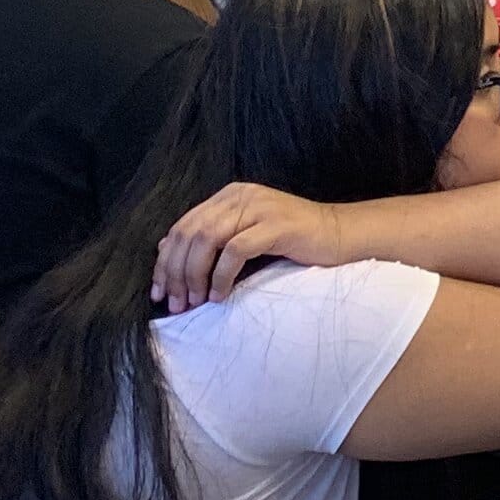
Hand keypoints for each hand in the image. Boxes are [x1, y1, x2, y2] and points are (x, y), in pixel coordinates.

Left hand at [155, 184, 348, 311]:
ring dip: (194, 276)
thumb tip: (164, 248)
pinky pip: (235, 251)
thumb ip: (210, 237)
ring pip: (207, 240)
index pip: (182, 227)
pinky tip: (220, 296)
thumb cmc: (292, 240)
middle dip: (175, 273)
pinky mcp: (276, 225)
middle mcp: (240, 195)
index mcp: (229, 195)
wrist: (340, 234)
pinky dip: (221, 277)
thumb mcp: (244, 234)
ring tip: (195, 303)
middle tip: (176, 304)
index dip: (165, 262)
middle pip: (190, 233)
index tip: (159, 293)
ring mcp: (259, 207)